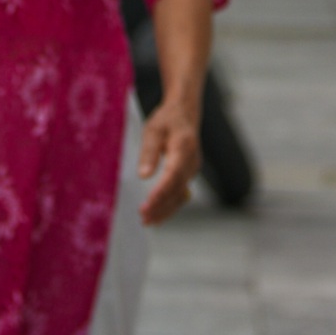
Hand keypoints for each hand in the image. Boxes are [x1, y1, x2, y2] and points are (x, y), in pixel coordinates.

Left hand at [137, 94, 201, 225]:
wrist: (184, 113)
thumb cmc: (166, 120)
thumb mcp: (152, 129)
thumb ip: (148, 152)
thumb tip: (143, 175)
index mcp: (184, 147)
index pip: (173, 174)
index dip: (161, 191)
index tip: (147, 205)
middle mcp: (191, 161)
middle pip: (177, 189)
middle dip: (161, 205)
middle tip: (143, 217)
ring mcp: (192, 169)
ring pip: (180, 195)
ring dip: (165, 210)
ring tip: (147, 221)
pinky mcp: (188, 174)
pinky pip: (180, 193)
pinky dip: (170, 206)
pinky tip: (158, 216)